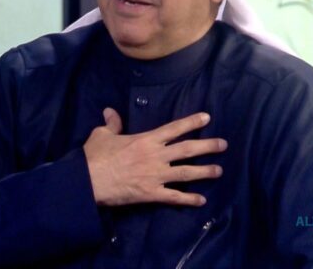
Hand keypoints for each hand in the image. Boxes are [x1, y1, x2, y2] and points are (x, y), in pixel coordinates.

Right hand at [83, 108, 226, 206]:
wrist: (89, 181)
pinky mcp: (151, 194)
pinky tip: (201, 201)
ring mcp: (156, 176)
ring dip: (205, 172)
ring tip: (219, 171)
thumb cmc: (95, 156)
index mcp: (146, 140)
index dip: (191, 122)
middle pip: (188, 149)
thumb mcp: (102, 134)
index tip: (207, 118)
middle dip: (208, 146)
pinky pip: (174, 197)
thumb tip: (110, 111)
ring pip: (187, 173)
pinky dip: (189, 199)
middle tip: (223, 144)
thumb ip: (112, 123)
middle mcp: (156, 156)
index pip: (174, 128)